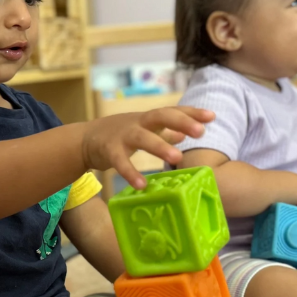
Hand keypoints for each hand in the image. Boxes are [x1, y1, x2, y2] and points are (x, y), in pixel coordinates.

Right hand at [82, 106, 214, 189]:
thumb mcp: (143, 130)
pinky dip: (130, 173)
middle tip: (200, 132)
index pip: (173, 111)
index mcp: (149, 119)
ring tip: (177, 157)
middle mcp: (137, 122)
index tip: (212, 116)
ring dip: (160, 146)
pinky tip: (142, 185)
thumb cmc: (120, 134)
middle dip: (181, 121)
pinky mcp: (108, 150)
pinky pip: (120, 162)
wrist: (85, 139)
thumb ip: (164, 131)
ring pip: (142, 137)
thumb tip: (186, 133)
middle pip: (160, 116)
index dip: (192, 113)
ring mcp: (122, 135)